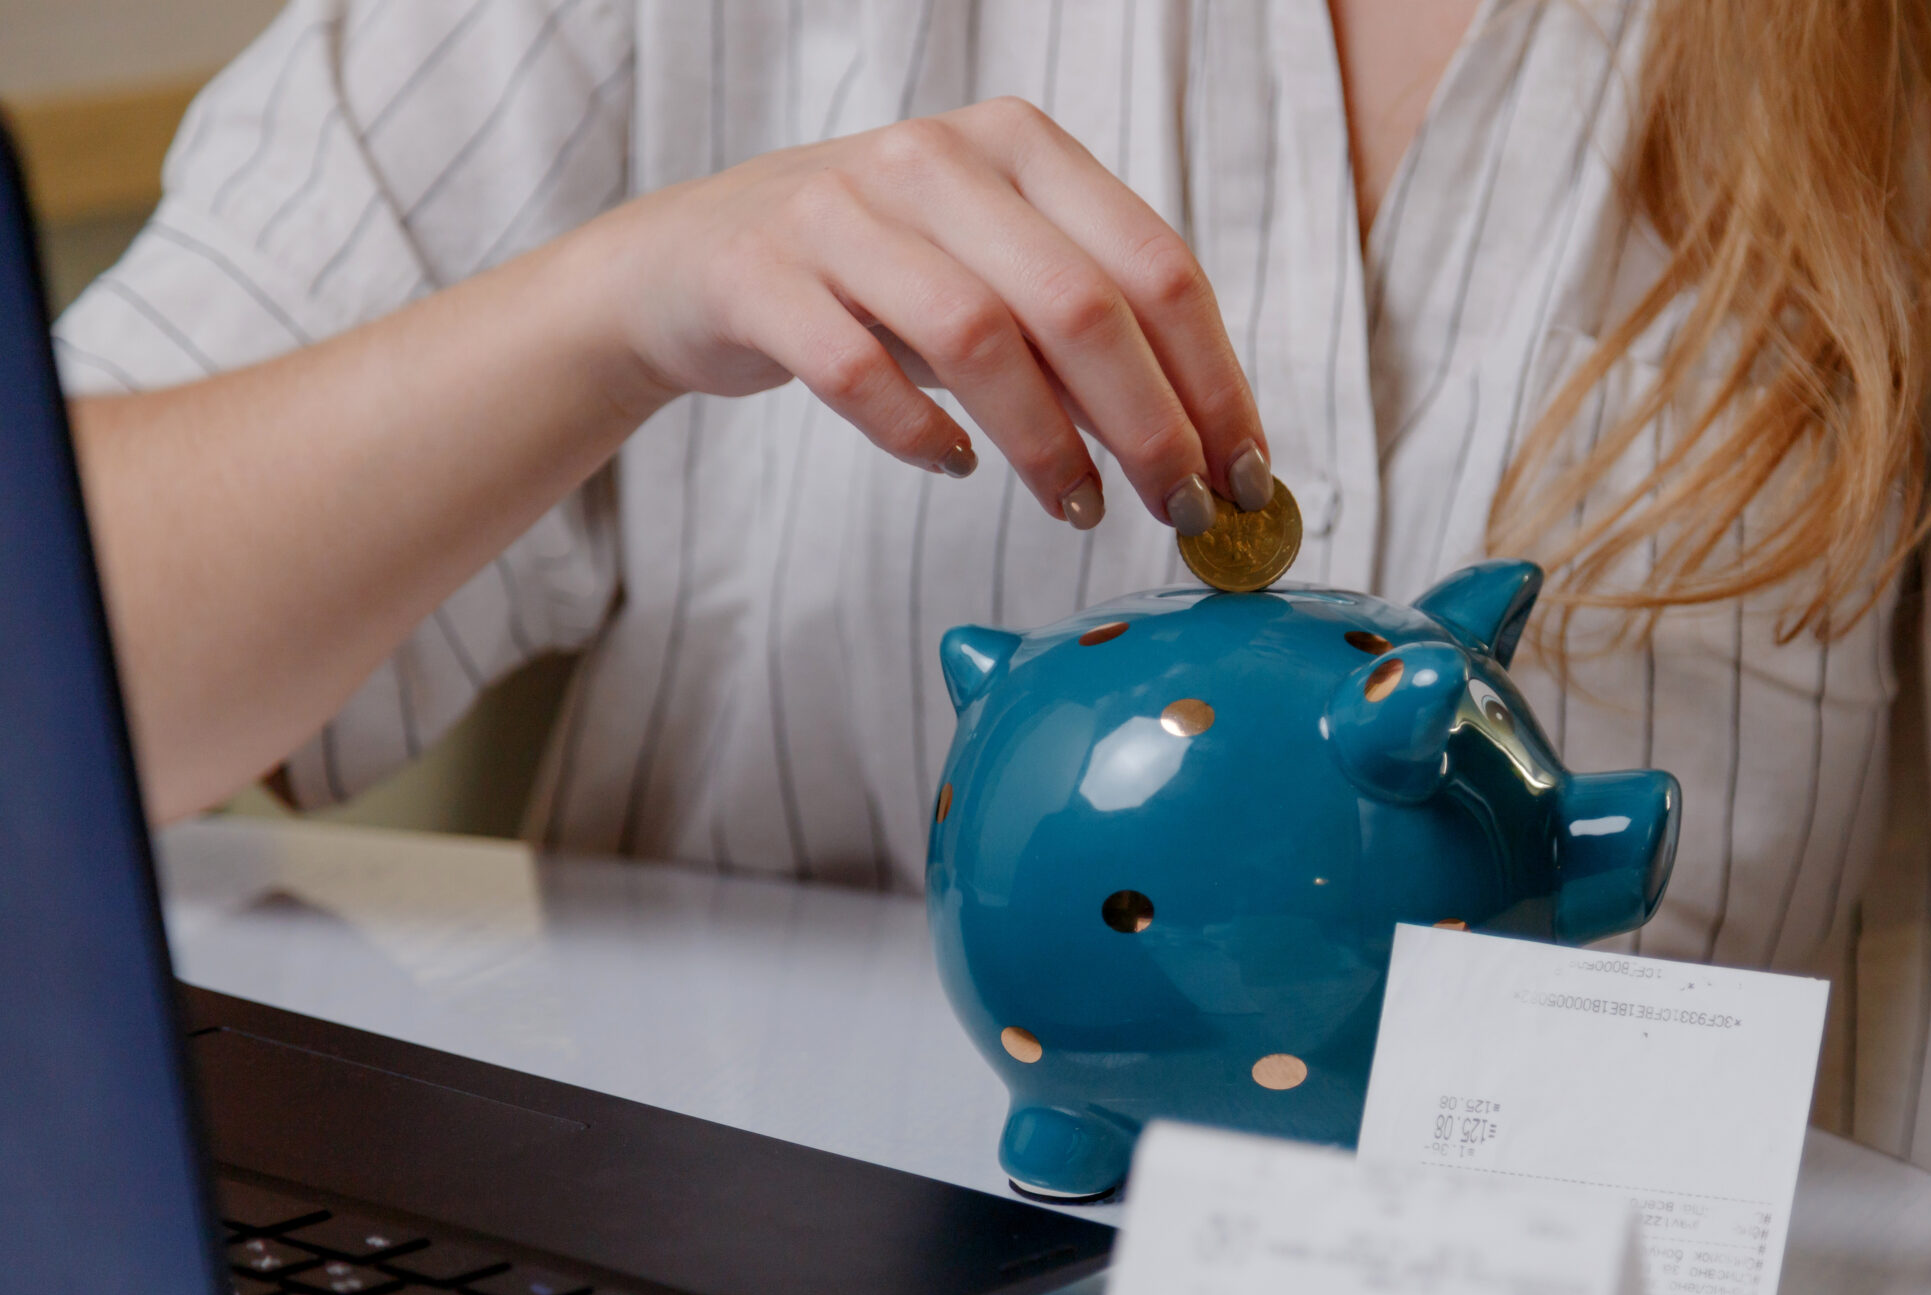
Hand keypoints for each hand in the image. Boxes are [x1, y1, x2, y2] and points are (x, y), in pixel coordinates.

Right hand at [572, 96, 1269, 532]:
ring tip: (1076, 509)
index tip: (1245, 473)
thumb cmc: (871, 282)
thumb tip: (1205, 448)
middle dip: (1151, 428)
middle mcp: (935, 158)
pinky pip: (859, 371)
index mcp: (1018, 145)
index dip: (1214, 380)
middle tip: (1181, 512)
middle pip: (1081, 305)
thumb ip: (1086, 338)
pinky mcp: (760, 274)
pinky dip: (921, 435)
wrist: (685, 267)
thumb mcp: (989, 276)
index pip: (1155, 265)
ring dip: (1046, 446)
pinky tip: (954, 466)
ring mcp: (839, 209)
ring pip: (979, 338)